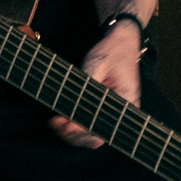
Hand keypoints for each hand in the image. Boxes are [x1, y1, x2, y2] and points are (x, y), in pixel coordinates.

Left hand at [51, 18, 141, 146]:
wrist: (122, 41)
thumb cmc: (112, 51)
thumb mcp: (96, 64)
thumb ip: (84, 86)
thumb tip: (68, 107)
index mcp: (125, 102)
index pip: (102, 129)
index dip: (80, 131)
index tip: (63, 123)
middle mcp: (122, 112)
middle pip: (96, 139)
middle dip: (72, 136)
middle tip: (55, 123)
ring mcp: (114, 113)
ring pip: (92, 135)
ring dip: (72, 134)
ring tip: (55, 122)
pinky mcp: (105, 109)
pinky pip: (91, 125)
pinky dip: (76, 127)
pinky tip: (62, 120)